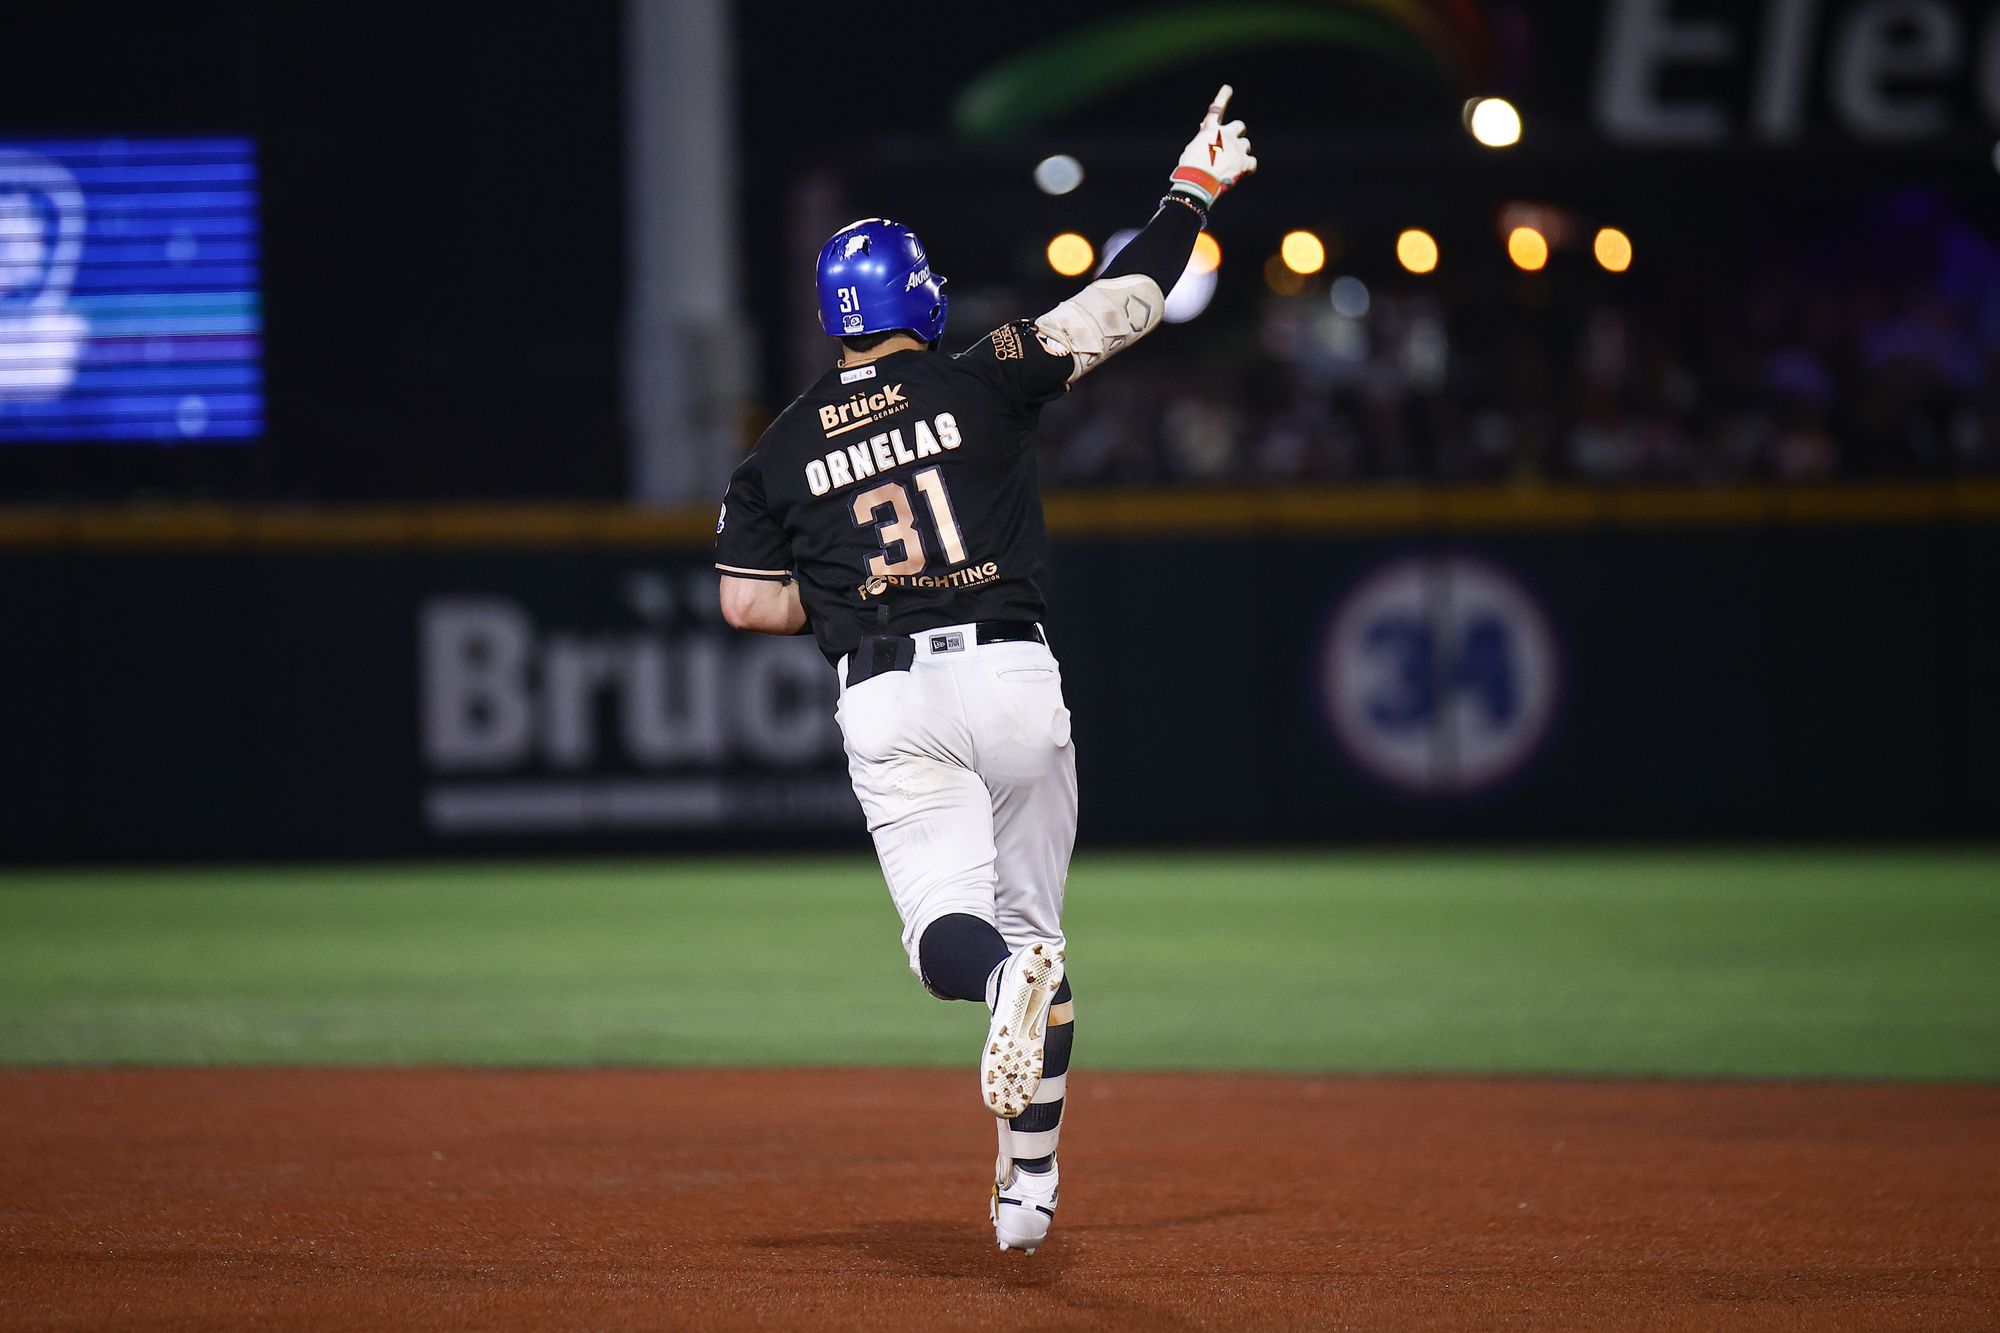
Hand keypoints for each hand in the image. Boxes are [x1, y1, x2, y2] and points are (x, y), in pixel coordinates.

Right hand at [1169, 84, 1255, 207]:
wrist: (1199, 182)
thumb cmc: (1190, 168)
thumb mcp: (1192, 150)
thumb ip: (1202, 141)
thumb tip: (1207, 138)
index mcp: (1210, 130)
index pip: (1217, 109)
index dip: (1222, 98)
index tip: (1228, 88)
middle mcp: (1226, 134)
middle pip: (1240, 126)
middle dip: (1237, 133)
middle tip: (1233, 144)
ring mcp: (1237, 148)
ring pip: (1246, 144)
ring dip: (1241, 152)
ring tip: (1232, 165)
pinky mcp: (1245, 162)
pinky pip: (1253, 162)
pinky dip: (1248, 167)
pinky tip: (1241, 173)